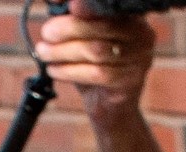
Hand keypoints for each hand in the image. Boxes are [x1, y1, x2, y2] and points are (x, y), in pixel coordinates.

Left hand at [34, 0, 156, 119]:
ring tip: (43, 52)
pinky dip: (70, 71)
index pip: (109, 6)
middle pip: (102, 25)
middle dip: (68, 28)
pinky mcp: (131, 81)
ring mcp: (140, 58)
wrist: (110, 107)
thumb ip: (74, 19)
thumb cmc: (94, 67)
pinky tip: (54, 70)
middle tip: (46, 33)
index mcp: (133, 17)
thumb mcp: (83, 39)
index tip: (66, 5)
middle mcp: (142, 33)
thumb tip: (55, 0)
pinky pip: (96, 73)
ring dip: (63, 51)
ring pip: (96, 50)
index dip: (87, 5)